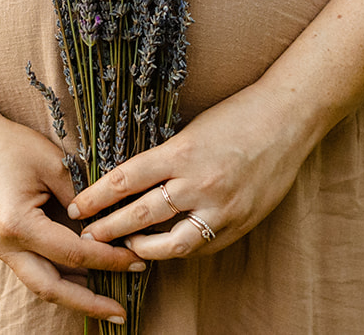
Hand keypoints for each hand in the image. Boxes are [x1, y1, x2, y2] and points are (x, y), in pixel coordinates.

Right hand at [0, 106, 144, 322]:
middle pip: (50, 288)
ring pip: (39, 282)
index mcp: (17, 224)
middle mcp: (3, 244)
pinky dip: (58, 274)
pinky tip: (81, 275)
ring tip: (106, 299)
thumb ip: (81, 198)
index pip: (72, 253)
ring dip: (73, 293)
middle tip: (120, 313)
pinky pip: (31, 267)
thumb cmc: (8, 143)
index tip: (136, 261)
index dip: (108, 259)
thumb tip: (106, 225)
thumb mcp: (52, 164)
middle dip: (87, 303)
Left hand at [65, 86, 312, 260]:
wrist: (287, 120)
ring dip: (140, 248)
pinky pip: (200, 246)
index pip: (125, 179)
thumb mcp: (192, 130)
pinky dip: (177, 249)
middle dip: (107, 228)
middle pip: (139, 214)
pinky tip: (162, 247)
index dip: (96, 197)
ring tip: (123, 247)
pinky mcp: (238, 222)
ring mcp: (220, 206)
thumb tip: (129, 182)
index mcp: (181, 151)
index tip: (76, 207)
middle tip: (86, 235)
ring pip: (168, 242)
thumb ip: (165, 159)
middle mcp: (198, 182)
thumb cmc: (237, 116)